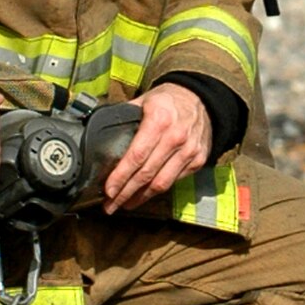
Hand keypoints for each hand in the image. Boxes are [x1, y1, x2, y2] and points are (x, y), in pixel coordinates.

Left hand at [104, 83, 212, 213]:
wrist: (204, 99)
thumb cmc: (169, 101)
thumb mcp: (144, 101)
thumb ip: (124, 116)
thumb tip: (99, 133)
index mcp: (159, 120)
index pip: (136, 156)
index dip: (120, 176)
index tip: (108, 190)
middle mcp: (176, 137)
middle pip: (146, 174)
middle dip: (125, 193)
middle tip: (110, 205)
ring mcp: (189, 150)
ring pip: (161, 183)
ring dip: (141, 198)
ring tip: (125, 204)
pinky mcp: (198, 160)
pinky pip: (174, 181)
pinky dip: (158, 190)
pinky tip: (145, 194)